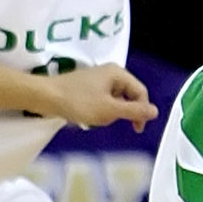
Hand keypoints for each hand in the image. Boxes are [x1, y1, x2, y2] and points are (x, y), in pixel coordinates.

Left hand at [39, 65, 159, 131]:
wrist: (45, 97)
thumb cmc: (79, 102)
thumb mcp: (109, 109)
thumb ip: (134, 111)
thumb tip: (156, 111)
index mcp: (118, 73)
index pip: (140, 92)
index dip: (142, 111)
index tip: (136, 129)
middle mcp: (110, 72)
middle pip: (128, 95)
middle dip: (123, 111)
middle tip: (110, 123)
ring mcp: (98, 78)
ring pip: (115, 99)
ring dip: (110, 112)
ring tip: (95, 119)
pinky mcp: (87, 86)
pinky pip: (103, 99)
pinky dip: (100, 109)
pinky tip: (87, 116)